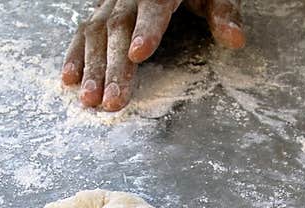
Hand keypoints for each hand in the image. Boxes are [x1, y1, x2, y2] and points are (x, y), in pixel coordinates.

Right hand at [62, 0, 245, 111]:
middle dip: (114, 67)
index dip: (146, 31)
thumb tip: (235, 39)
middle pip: (119, 28)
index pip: (153, 7)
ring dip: (92, 69)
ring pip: (98, 33)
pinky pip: (86, 32)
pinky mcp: (103, 11)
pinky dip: (76, 56)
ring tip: (90, 101)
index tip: (138, 55)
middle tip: (112, 101)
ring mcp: (114, 2)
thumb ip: (224, 13)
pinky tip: (70, 80)